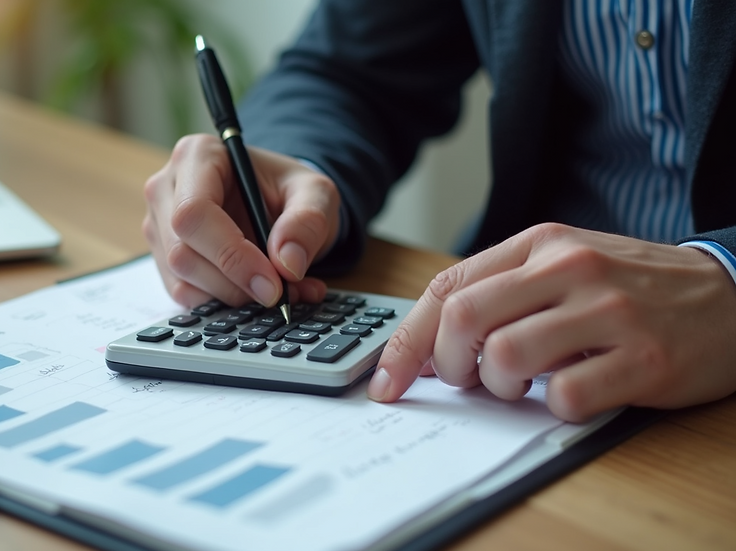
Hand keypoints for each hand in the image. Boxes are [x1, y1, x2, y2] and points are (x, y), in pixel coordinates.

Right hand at [143, 134, 339, 307]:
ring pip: (181, 278)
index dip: (231, 255)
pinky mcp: (163, 256)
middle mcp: (167, 188)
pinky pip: (182, 293)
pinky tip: (255, 293)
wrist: (274, 202)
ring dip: (232, 296)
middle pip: (182, 251)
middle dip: (234, 283)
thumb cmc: (288, 189)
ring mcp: (159, 224)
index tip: (272, 283)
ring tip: (280, 291)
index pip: (194, 212)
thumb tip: (288, 264)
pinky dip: (222, 303)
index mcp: (198, 156)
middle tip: (279, 293)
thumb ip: (308, 221)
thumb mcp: (316, 193)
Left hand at [368, 223, 735, 421]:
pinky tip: (574, 393)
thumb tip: (432, 346)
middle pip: (463, 318)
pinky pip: (566, 396)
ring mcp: (608, 311)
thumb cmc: (633, 287)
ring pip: (505, 357)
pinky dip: (555, 408)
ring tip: (524, 387)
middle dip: (446, 364)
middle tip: (467, 380)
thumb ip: (502, 293)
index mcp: (540, 243)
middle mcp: (570, 268)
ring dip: (499, 388)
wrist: (731, 295)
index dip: (407, 341)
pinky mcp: (644, 358)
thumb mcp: (564, 266)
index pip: (446, 287)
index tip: (388, 380)